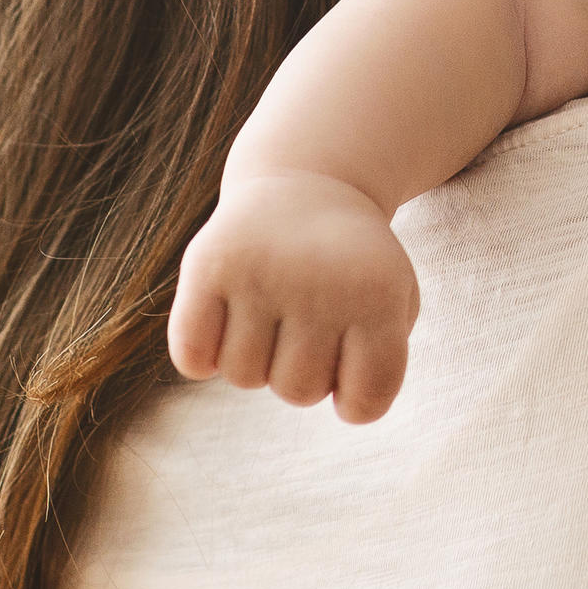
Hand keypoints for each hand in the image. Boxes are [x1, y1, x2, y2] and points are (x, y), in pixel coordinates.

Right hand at [166, 170, 420, 423]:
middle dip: (302, 371)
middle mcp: (320, 283)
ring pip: (244, 377)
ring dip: (255, 359)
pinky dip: (203, 355)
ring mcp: (260, 273)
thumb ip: (382, 363)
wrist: (306, 184)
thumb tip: (343, 402)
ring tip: (269, 313)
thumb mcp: (394, 301)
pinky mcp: (207, 264)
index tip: (351, 361)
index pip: (366, 404)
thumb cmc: (351, 265)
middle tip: (306, 323)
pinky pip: (192, 357)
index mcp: (378, 295)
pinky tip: (224, 320)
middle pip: (299, 393)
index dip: (355, 397)